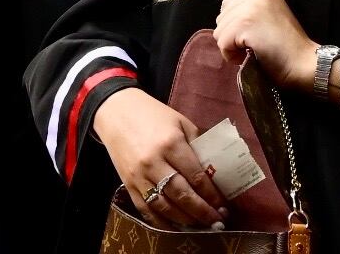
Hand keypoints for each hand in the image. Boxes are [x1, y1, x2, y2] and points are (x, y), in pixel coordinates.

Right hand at [91, 87, 227, 229]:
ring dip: (185, 220)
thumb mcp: (181, 121)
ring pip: (165, 206)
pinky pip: (146, 210)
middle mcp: (154, 163)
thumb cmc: (153, 114)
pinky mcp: (128, 185)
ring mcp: (139, 176)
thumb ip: (197, 144)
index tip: (223, 204)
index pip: (195, 175)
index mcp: (171, 144)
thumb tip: (215, 169)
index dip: (211, 194)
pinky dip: (162, 222)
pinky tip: (177, 227)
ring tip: (201, 225)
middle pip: (182, 195)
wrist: (116, 112)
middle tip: (218, 221)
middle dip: (202, 211)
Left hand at [214, 0, 318, 92]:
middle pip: (222, 16)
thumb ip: (250, 13)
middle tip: (252, 46)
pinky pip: (222, 43)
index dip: (235, 24)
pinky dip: (231, 55)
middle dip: (232, 35)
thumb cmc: (288, 48)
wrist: (303, 62)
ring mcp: (250, 8)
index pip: (230, 4)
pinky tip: (248, 57)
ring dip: (231, 46)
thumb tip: (224, 23)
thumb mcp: (270, 19)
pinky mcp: (245, 24)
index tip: (252, 37)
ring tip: (251, 51)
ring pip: (220, 30)